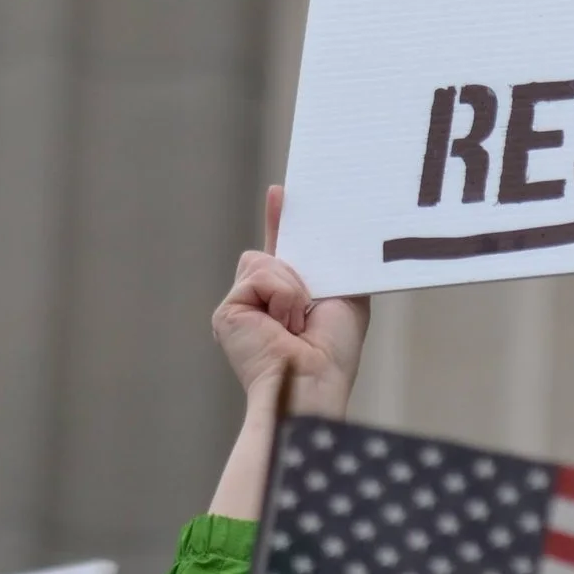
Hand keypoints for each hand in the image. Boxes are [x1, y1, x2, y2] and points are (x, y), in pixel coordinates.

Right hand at [210, 185, 368, 418]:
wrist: (314, 380)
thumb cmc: (334, 352)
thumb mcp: (346, 297)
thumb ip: (336, 266)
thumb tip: (338, 233)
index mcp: (287, 299)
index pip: (280, 250)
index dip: (279, 221)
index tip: (279, 193)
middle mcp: (260, 302)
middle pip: (270, 251)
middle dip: (291, 263)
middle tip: (309, 301)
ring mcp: (242, 305)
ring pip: (264, 260)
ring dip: (291, 287)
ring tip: (297, 323)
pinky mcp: (228, 311)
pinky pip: (258, 274)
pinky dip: (280, 295)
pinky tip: (282, 324)